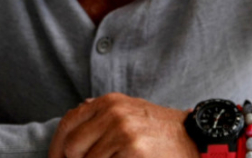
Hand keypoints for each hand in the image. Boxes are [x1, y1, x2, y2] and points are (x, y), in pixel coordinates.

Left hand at [48, 92, 199, 157]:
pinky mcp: (132, 149)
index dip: (56, 148)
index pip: (67, 123)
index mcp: (109, 102)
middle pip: (72, 146)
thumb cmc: (160, 132)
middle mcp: (113, 112)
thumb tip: (68, 132)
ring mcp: (122, 131)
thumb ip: (100, 116)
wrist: (195, 140)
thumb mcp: (130, 113)